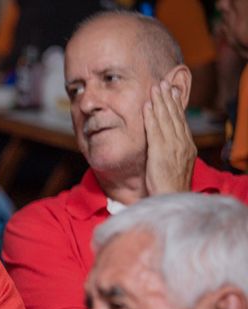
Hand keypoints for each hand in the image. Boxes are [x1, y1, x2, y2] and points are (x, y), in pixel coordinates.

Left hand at [144, 80, 195, 194]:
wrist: (172, 198)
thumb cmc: (169, 187)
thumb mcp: (174, 166)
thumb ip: (171, 153)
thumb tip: (165, 145)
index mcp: (186, 146)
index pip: (180, 121)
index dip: (176, 105)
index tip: (173, 91)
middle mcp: (182, 143)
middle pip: (175, 116)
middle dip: (169, 98)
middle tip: (164, 83)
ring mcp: (172, 147)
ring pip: (166, 119)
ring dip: (160, 102)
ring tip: (156, 88)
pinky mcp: (161, 152)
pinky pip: (155, 130)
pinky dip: (151, 116)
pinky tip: (147, 105)